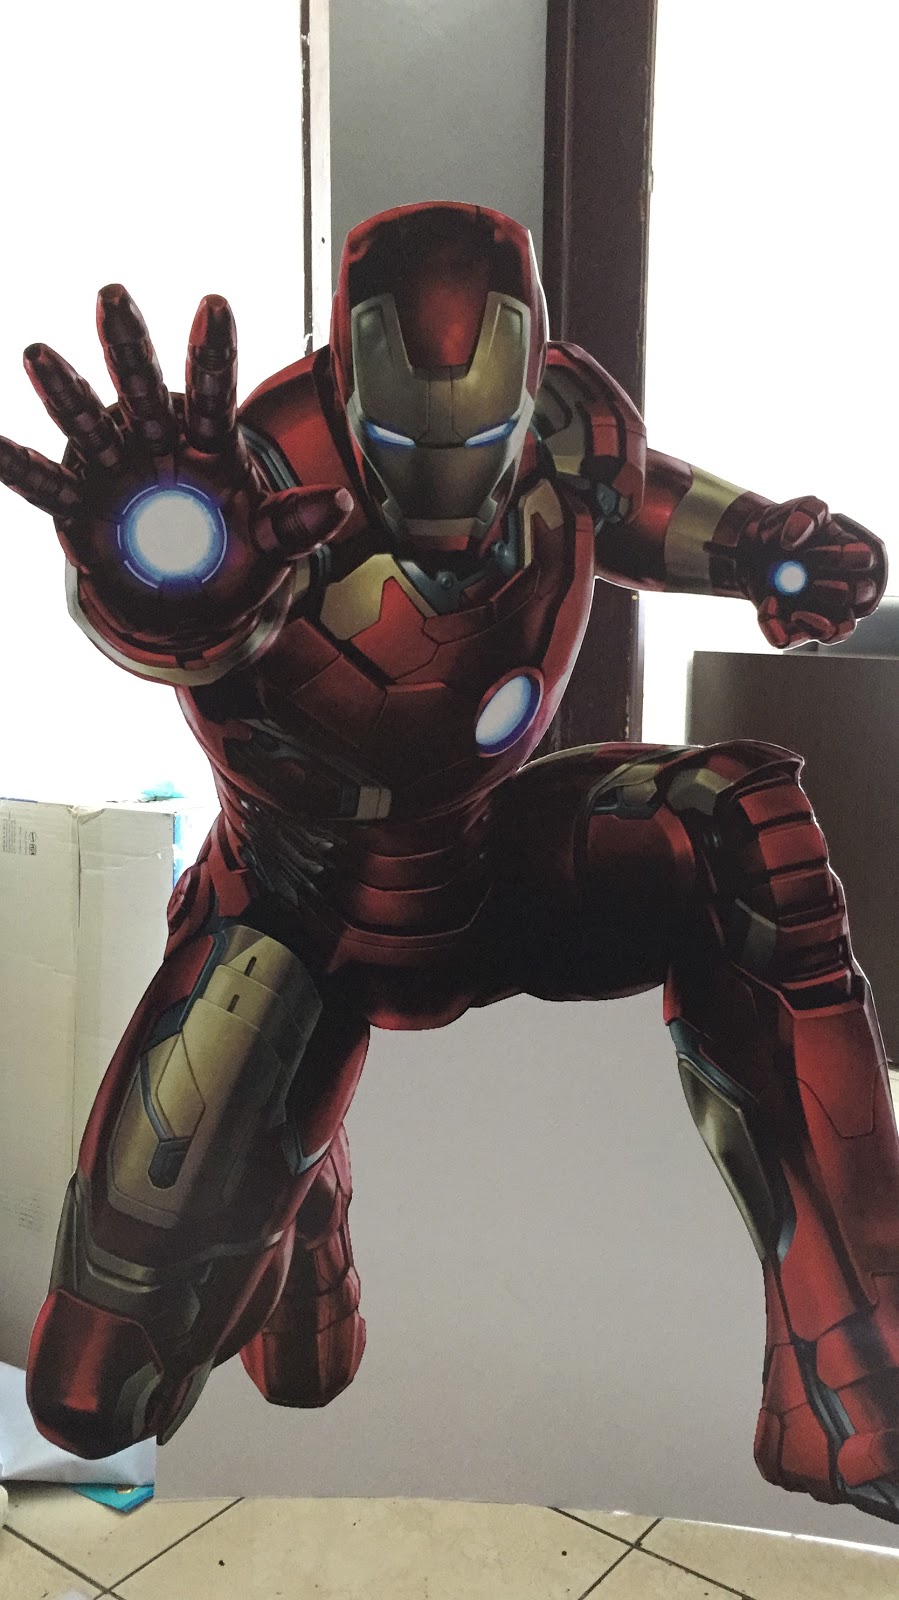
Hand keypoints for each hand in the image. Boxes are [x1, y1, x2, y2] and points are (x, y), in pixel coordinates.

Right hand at [0, 286, 351, 653]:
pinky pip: (46, 486)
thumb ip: (296, 523)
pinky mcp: (82, 504)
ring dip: (66, 390)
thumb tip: (340, 507)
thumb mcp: (270, 541)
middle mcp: (158, 443)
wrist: (190, 596)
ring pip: (89, 422)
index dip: (213, 352)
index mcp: (210, 445)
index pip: (214, 392)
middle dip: (128, 343)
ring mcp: (115, 469)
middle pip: (143, 388)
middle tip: (113, 294)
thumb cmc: (234, 553)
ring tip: (39, 354)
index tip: (214, 304)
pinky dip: (17, 466)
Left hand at [737, 496, 886, 648]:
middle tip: (804, 579)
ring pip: (841, 630)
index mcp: (852, 553)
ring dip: (819, 624)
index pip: (864, 559)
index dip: (840, 558)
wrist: (751, 549)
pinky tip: (768, 610)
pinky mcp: (797, 626)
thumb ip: (804, 515)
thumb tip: (792, 539)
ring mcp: (826, 610)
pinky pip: (792, 639)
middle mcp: (848, 585)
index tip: (808, 553)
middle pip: (861, 596)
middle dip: (834, 589)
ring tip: (796, 612)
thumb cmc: (786, 528)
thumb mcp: (796, 510)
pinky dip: (780, 631)